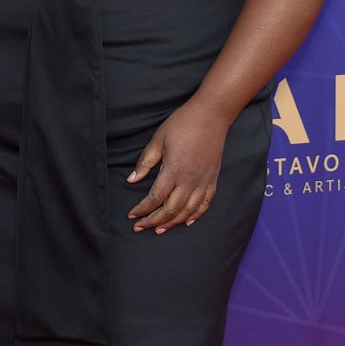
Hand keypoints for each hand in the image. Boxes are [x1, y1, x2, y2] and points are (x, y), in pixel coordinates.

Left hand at [126, 101, 229, 234]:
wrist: (211, 116)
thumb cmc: (182, 124)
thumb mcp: (158, 139)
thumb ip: (145, 162)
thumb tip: (132, 180)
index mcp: (173, 170)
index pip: (155, 198)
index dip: (142, 209)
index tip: (132, 215)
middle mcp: (189, 181)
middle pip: (170, 210)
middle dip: (153, 221)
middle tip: (140, 227)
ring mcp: (203, 182)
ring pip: (187, 212)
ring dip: (172, 223)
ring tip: (159, 230)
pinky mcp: (213, 180)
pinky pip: (205, 204)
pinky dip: (195, 216)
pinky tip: (186, 222)